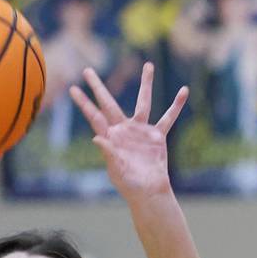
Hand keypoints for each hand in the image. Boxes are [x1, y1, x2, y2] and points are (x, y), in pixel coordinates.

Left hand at [69, 63, 185, 204]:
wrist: (148, 192)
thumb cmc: (129, 184)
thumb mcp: (116, 169)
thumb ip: (108, 152)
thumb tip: (96, 137)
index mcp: (111, 137)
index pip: (94, 116)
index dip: (83, 103)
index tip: (73, 88)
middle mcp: (123, 130)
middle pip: (108, 103)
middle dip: (98, 87)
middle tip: (87, 70)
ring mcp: (140, 131)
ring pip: (143, 102)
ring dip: (146, 84)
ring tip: (148, 65)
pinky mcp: (157, 136)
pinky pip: (168, 118)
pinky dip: (176, 106)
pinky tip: (184, 91)